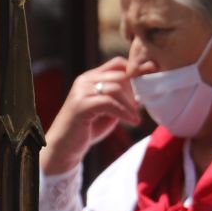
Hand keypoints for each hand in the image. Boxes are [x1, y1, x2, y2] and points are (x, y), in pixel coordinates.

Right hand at [40, 59, 141, 174]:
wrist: (65, 147)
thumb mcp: (109, 110)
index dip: (135, 73)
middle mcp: (84, 80)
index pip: (117, 63)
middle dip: (135, 91)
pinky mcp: (80, 105)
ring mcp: (81, 91)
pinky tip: (133, 121)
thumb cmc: (88, 129)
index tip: (146, 88)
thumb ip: (122, 99)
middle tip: (141, 106)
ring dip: (130, 104)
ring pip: (115, 88)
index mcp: (91, 77)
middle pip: (119, 75)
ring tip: (136, 117)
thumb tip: (145, 92)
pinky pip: (109, 103)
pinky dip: (124, 112)